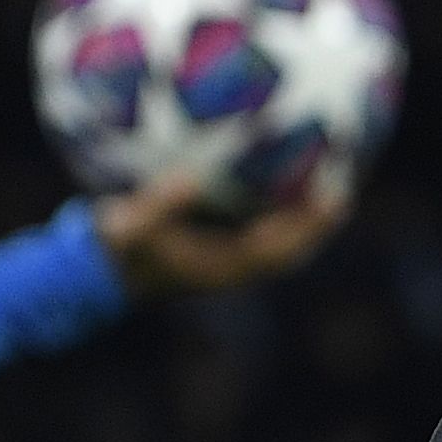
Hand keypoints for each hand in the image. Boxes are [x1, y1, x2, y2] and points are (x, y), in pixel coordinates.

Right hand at [93, 175, 349, 295]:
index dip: (309, 229)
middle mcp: (231, 268)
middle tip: (343, 187)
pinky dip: (270, 206)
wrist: (99, 272)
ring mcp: (225, 261)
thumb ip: (157, 207)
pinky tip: (274, 170)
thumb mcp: (126, 228)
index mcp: (222, 269)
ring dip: (299, 217)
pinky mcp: (215, 250)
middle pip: (289, 248)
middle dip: (317, 223)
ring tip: (323, 177)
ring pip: (275, 241)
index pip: (279, 251)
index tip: (335, 199)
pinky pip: (254, 227)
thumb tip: (187, 178)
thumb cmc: (114, 249)